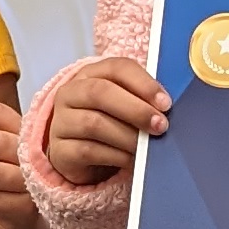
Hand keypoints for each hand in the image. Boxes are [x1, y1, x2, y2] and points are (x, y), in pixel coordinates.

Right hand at [40, 57, 170, 187]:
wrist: (79, 155)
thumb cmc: (110, 123)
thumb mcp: (124, 105)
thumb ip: (142, 99)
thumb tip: (168, 108)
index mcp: (90, 74)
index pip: (116, 68)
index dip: (143, 84)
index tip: (165, 103)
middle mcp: (70, 93)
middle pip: (100, 93)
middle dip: (135, 109)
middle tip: (160, 126)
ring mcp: (61, 122)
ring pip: (94, 124)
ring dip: (127, 136)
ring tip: (146, 147)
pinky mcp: (61, 150)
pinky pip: (88, 151)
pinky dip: (115, 156)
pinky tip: (130, 160)